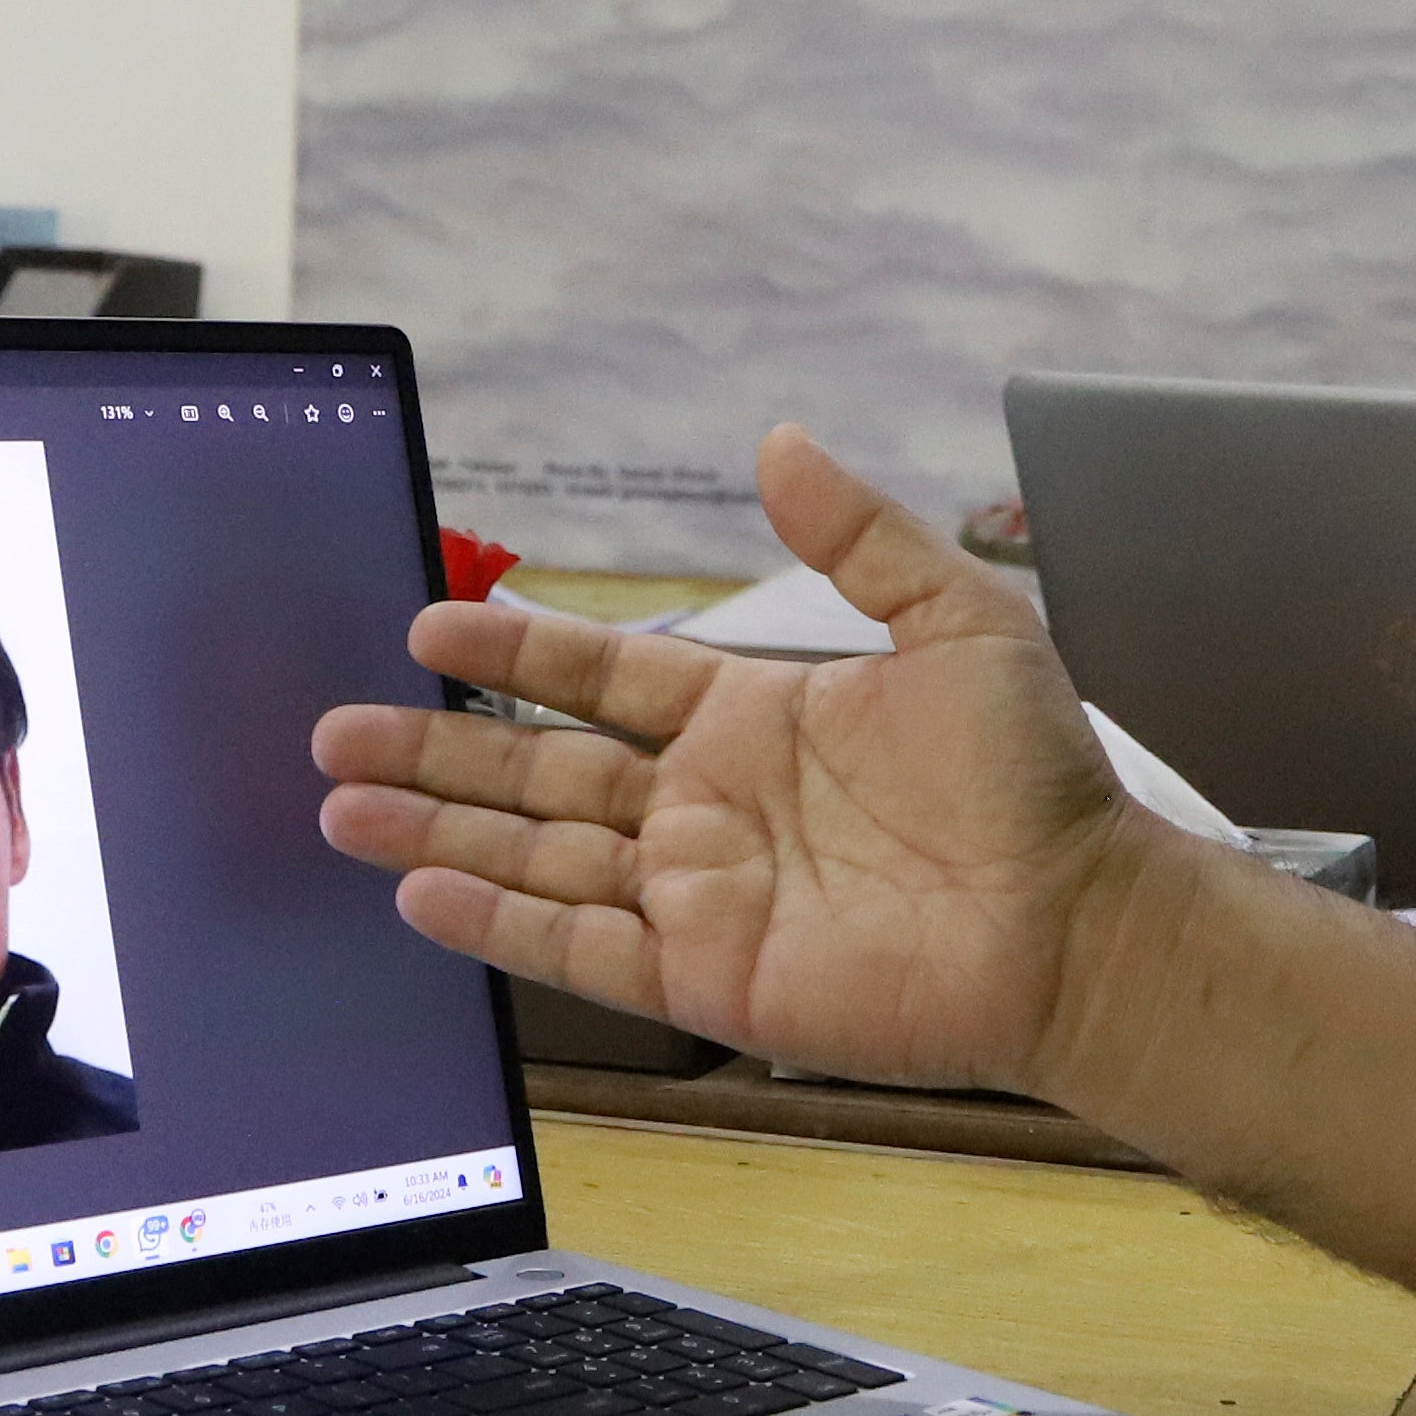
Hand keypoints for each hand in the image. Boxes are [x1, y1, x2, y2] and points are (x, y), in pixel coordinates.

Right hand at [311, 426, 1177, 1095]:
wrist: (1080, 922)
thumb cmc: (1033, 781)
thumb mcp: (956, 624)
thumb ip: (861, 536)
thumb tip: (783, 440)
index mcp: (753, 717)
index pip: (605, 679)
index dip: (520, 653)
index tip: (431, 625)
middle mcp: (709, 805)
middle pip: (542, 770)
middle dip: (440, 747)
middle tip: (336, 724)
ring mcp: (700, 894)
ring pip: (536, 855)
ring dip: (437, 829)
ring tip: (340, 802)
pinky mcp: (708, 975)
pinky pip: (579, 949)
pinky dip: (496, 923)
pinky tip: (420, 891)